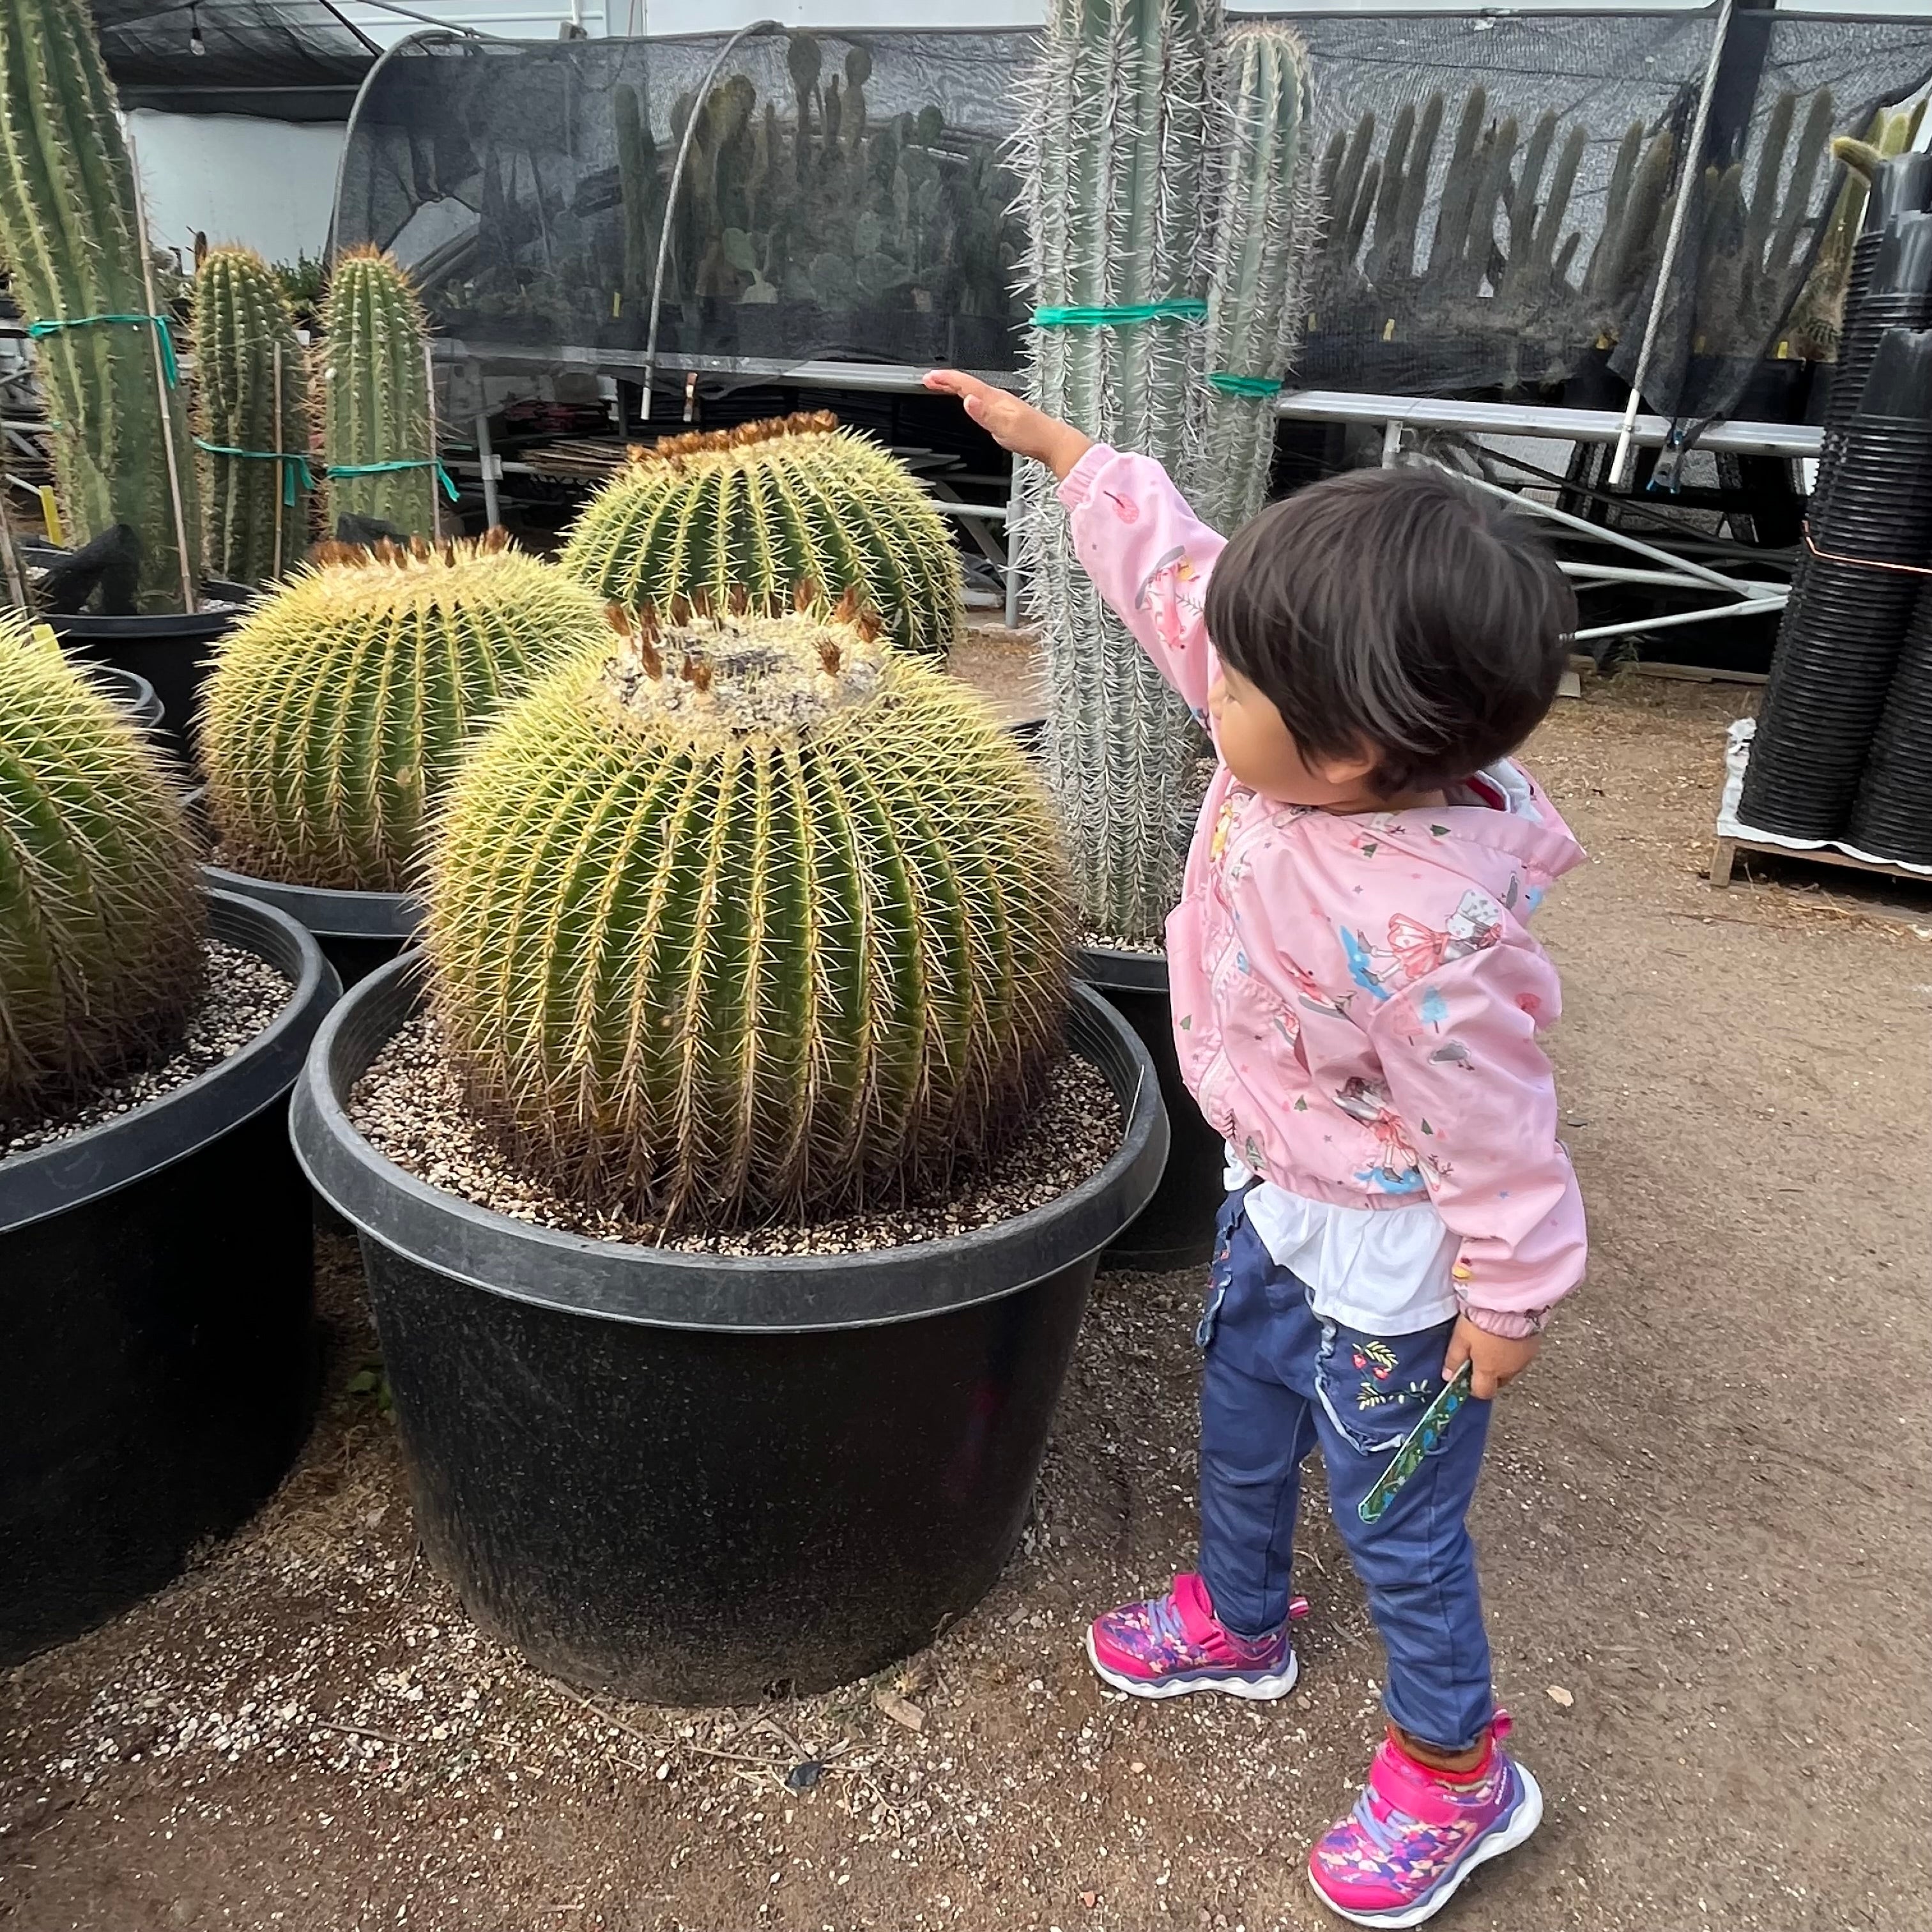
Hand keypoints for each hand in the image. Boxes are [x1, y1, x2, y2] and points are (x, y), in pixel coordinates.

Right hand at [923, 369, 1092, 478]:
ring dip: (955, 388)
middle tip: (929, 380)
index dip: (945, 380)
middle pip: (967, 385)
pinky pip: (980, 401)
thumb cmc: (1033, 436)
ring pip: (973, 391)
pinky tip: (969, 403)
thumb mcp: (1006, 427)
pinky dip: (968, 398)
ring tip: (942, 386)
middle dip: (946, 381)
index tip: (928, 378)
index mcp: (995, 399)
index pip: (965, 384)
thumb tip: (967, 400)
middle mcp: (997, 399)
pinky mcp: (1004, 414)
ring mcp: (1001, 406)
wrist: (1053, 442)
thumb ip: (985, 413)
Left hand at [1442, 1315, 1539, 1400]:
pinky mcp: (1534, 1346)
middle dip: (1489, 1374)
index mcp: (1490, 1371)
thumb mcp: (1460, 1338)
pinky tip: (1507, 1337)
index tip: (1466, 1375)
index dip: (1473, 1387)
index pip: (1483, 1392)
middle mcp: (1509, 1369)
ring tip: (1492, 1342)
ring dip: (1502, 1362)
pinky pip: (1522, 1355)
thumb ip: (1454, 1359)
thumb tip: (1448, 1376)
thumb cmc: (1483, 1319)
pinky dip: (1514, 1351)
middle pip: (1499, 1381)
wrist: (1510, 1300)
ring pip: (1511, 1369)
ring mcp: (1524, 1359)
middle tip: (1479, 1357)